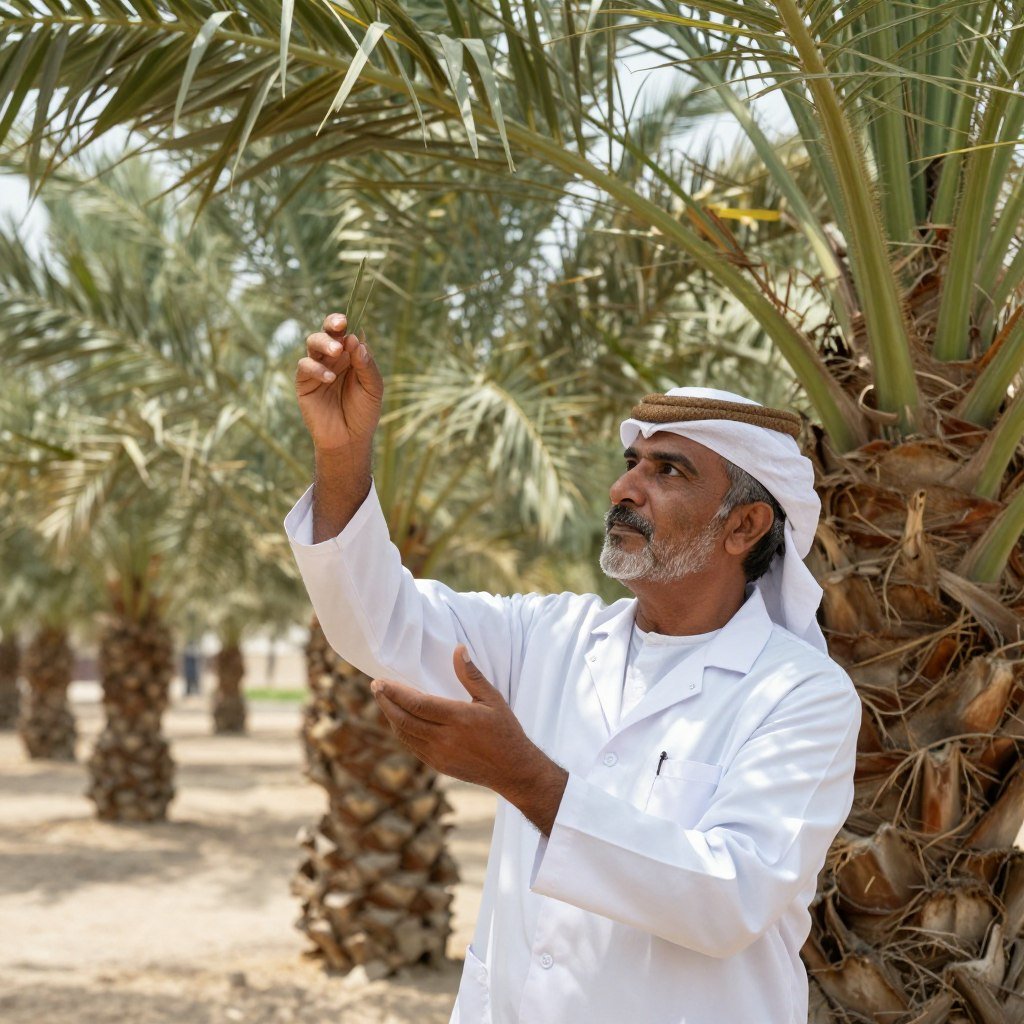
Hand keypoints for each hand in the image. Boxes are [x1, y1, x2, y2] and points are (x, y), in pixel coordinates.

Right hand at [295, 312, 383, 453]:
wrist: (350, 439)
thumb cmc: (364, 413)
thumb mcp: (373, 388)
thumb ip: (366, 365)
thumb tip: (355, 340)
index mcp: (351, 355)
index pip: (346, 332)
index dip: (345, 323)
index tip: (348, 320)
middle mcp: (333, 358)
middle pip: (327, 332)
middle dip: (331, 325)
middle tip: (340, 326)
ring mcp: (317, 368)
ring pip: (313, 343)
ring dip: (324, 342)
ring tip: (337, 351)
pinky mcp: (304, 382)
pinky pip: (305, 366)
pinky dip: (317, 368)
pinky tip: (330, 378)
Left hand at [371, 647, 568, 834]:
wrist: (512, 770)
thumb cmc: (505, 730)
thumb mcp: (493, 698)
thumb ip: (471, 675)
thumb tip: (459, 649)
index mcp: (459, 718)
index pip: (417, 704)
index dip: (395, 692)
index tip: (381, 681)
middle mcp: (445, 738)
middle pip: (404, 719)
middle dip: (386, 701)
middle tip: (375, 686)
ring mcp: (439, 755)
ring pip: (405, 733)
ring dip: (391, 716)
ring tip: (383, 699)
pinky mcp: (438, 765)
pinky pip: (412, 745)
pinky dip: (402, 730)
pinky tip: (399, 719)